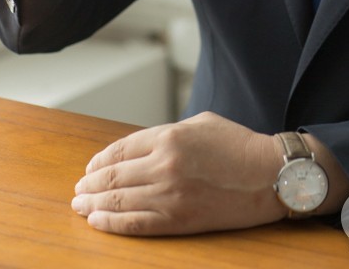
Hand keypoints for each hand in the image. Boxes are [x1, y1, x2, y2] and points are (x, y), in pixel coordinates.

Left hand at [71, 113, 284, 235]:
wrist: (269, 175)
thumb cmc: (239, 145)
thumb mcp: (202, 124)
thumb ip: (169, 133)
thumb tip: (142, 147)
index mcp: (170, 136)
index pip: (120, 150)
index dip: (99, 161)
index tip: (89, 169)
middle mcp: (164, 164)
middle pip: (112, 176)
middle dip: (90, 185)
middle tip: (78, 192)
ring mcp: (169, 194)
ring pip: (118, 200)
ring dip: (93, 205)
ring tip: (81, 207)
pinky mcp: (178, 219)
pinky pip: (134, 223)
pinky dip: (111, 223)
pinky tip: (97, 221)